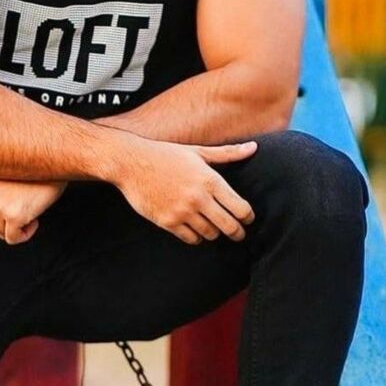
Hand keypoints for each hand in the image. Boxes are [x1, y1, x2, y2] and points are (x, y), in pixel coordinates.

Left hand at [0, 178, 68, 244]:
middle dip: (9, 221)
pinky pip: (13, 239)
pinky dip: (25, 234)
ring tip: (30, 208)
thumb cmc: (31, 174)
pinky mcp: (13, 216)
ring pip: (2, 234)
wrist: (53, 165)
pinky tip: (35, 219)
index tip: (17, 201)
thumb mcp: (2, 183)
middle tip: (25, 204)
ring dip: (18, 226)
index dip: (4, 213)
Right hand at [115, 139, 256, 244]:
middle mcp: (198, 197)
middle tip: (238, 233)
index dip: (248, 217)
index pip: (241, 208)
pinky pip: (191, 238)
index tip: (247, 218)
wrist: (131, 162)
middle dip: (238, 232)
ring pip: (210, 234)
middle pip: (230, 226)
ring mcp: (182, 211)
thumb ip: (228, 153)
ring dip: (214, 233)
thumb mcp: (198, 151)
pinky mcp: (167, 221)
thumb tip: (254, 147)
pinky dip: (196, 237)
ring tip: (213, 227)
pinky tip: (196, 229)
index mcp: (210, 180)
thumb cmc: (165, 154)